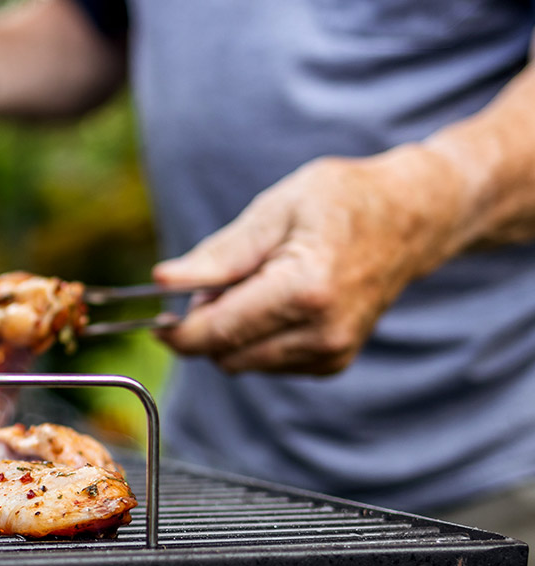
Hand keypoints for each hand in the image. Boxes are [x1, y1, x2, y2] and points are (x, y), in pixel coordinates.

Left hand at [152, 146, 462, 373]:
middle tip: (218, 281)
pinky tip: (277, 301)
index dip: (177, 331)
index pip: (216, 333)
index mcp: (304, 290)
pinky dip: (256, 338)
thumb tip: (161, 281)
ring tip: (256, 283)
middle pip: (225, 355)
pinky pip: (266, 362)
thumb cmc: (339, 202)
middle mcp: (321, 333)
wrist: (409, 219)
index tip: (157, 318)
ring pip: (242, 363)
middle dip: (206, 325)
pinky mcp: (332, 363)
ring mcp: (330, 353)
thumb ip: (217, 255)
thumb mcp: (272, 211)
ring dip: (231, 333)